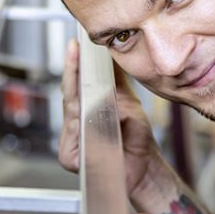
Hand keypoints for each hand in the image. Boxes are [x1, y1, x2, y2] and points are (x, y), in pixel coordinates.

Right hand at [58, 39, 159, 195]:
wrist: (146, 167)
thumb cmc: (136, 139)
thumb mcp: (128, 104)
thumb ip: (116, 83)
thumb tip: (111, 56)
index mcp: (83, 115)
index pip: (74, 88)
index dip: (74, 67)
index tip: (75, 46)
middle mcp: (73, 129)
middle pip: (69, 97)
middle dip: (73, 72)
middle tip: (75, 49)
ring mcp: (69, 144)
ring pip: (72, 112)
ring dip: (79, 89)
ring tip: (81, 64)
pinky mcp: (70, 158)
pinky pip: (79, 133)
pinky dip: (85, 117)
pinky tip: (88, 100)